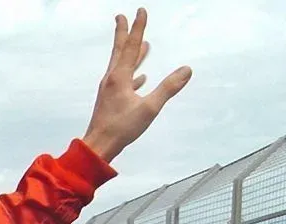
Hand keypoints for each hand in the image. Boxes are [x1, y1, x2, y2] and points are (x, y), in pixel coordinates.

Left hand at [82, 8, 191, 163]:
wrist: (98, 147)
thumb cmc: (120, 129)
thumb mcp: (149, 109)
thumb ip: (168, 88)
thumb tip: (187, 70)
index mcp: (119, 78)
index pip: (131, 47)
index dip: (137, 28)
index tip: (140, 10)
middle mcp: (111, 80)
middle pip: (120, 51)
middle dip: (123, 33)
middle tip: (121, 17)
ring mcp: (109, 91)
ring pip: (122, 66)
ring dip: (132, 54)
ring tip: (143, 45)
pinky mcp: (110, 101)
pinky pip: (123, 83)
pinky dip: (133, 75)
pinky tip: (140, 78)